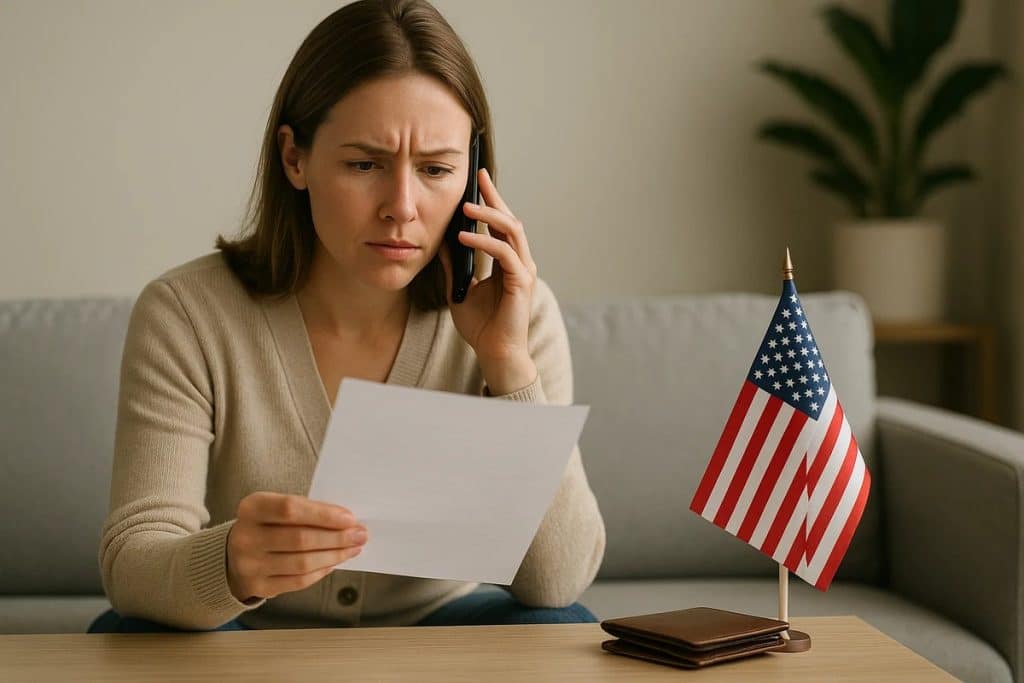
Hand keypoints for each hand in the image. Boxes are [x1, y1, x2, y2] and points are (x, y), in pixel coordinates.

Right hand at [226, 492, 366, 601]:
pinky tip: (335, 562)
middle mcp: (246, 537)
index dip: (323, 514)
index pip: (290, 509)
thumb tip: (347, 521)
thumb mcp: (276, 508)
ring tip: (353, 548)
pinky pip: (298, 581)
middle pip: (300, 538)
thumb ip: (306, 511)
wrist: (232, 555)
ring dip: (334, 555)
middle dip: (336, 537)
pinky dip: (321, 571)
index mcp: (251, 508)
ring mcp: (250, 565)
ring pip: (302, 563)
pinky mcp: (259, 586)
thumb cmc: (266, 525)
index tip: (349, 518)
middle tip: (360, 534)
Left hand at [438, 168, 538, 388]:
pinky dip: (485, 242)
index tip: (478, 181)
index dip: (491, 201)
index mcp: (508, 262)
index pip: (500, 225)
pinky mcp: (521, 283)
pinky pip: (504, 253)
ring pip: (512, 231)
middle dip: (494, 197)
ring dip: (489, 216)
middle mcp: (520, 262)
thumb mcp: (460, 290)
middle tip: (478, 178)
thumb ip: (454, 266)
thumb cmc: (482, 326)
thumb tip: (440, 242)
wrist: (494, 353)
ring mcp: (523, 271)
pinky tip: (464, 238)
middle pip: (510, 220)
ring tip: (467, 207)